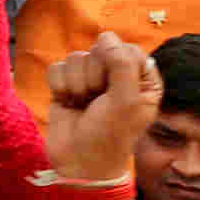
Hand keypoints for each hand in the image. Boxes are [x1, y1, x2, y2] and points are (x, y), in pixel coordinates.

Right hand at [36, 36, 158, 191]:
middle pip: (99, 51)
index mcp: (141, 80)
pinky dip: (60, 86)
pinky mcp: (66, 86)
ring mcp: (89, 81)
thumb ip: (121, 64)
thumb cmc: (110, 135)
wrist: (79, 163)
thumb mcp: (126, 101)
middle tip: (98, 100)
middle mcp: (116, 77)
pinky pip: (57, 68)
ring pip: (76, 58)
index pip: (128, 50)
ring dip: (76, 84)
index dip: (117, 64)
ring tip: (83, 104)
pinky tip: (68, 103)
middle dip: (94, 76)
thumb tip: (106, 35)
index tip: (115, 89)